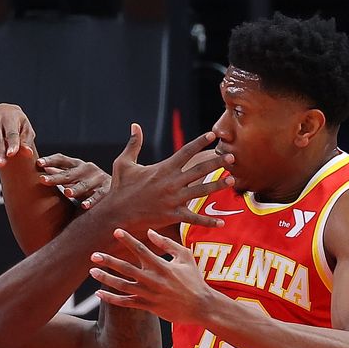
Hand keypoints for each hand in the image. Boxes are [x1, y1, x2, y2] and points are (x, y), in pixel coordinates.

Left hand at [36, 153, 110, 208]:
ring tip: (67, 193)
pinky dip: (91, 201)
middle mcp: (87, 169)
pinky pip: (98, 196)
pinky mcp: (108, 189)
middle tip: (42, 180)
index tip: (38, 163)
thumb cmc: (88, 181)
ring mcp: (98, 178)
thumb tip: (39, 166)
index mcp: (77, 164)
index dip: (50, 160)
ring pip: (84, 185)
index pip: (61, 159)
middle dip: (56, 177)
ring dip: (75, 189)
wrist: (118, 184)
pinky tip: (84, 206)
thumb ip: (59, 172)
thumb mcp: (74, 175)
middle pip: (69, 173)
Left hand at [89, 229, 212, 323]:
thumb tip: (150, 232)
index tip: (116, 231)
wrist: (201, 306)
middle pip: (126, 268)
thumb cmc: (194, 278)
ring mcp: (149, 294)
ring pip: (122, 286)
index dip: (128, 240)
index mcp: (162, 266)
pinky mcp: (148, 306)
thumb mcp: (185, 257)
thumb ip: (168, 243)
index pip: (141, 250)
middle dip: (108, 261)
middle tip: (94, 254)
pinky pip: (126, 303)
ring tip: (92, 271)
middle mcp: (153, 280)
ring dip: (106, 278)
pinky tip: (99, 293)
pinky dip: (111, 298)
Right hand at [100, 124, 234, 231]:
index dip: (200, 142)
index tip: (213, 134)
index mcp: (163, 168)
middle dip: (217, 163)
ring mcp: (173, 199)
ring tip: (232, 180)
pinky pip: (194, 218)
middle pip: (199, 170)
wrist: (116, 212)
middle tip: (232, 157)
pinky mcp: (173, 215)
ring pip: (201, 191)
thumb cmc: (120, 187)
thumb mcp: (124, 163)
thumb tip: (135, 125)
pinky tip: (221, 222)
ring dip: (217, 186)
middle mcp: (171, 182)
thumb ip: (133, 144)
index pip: (186, 151)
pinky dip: (208, 221)